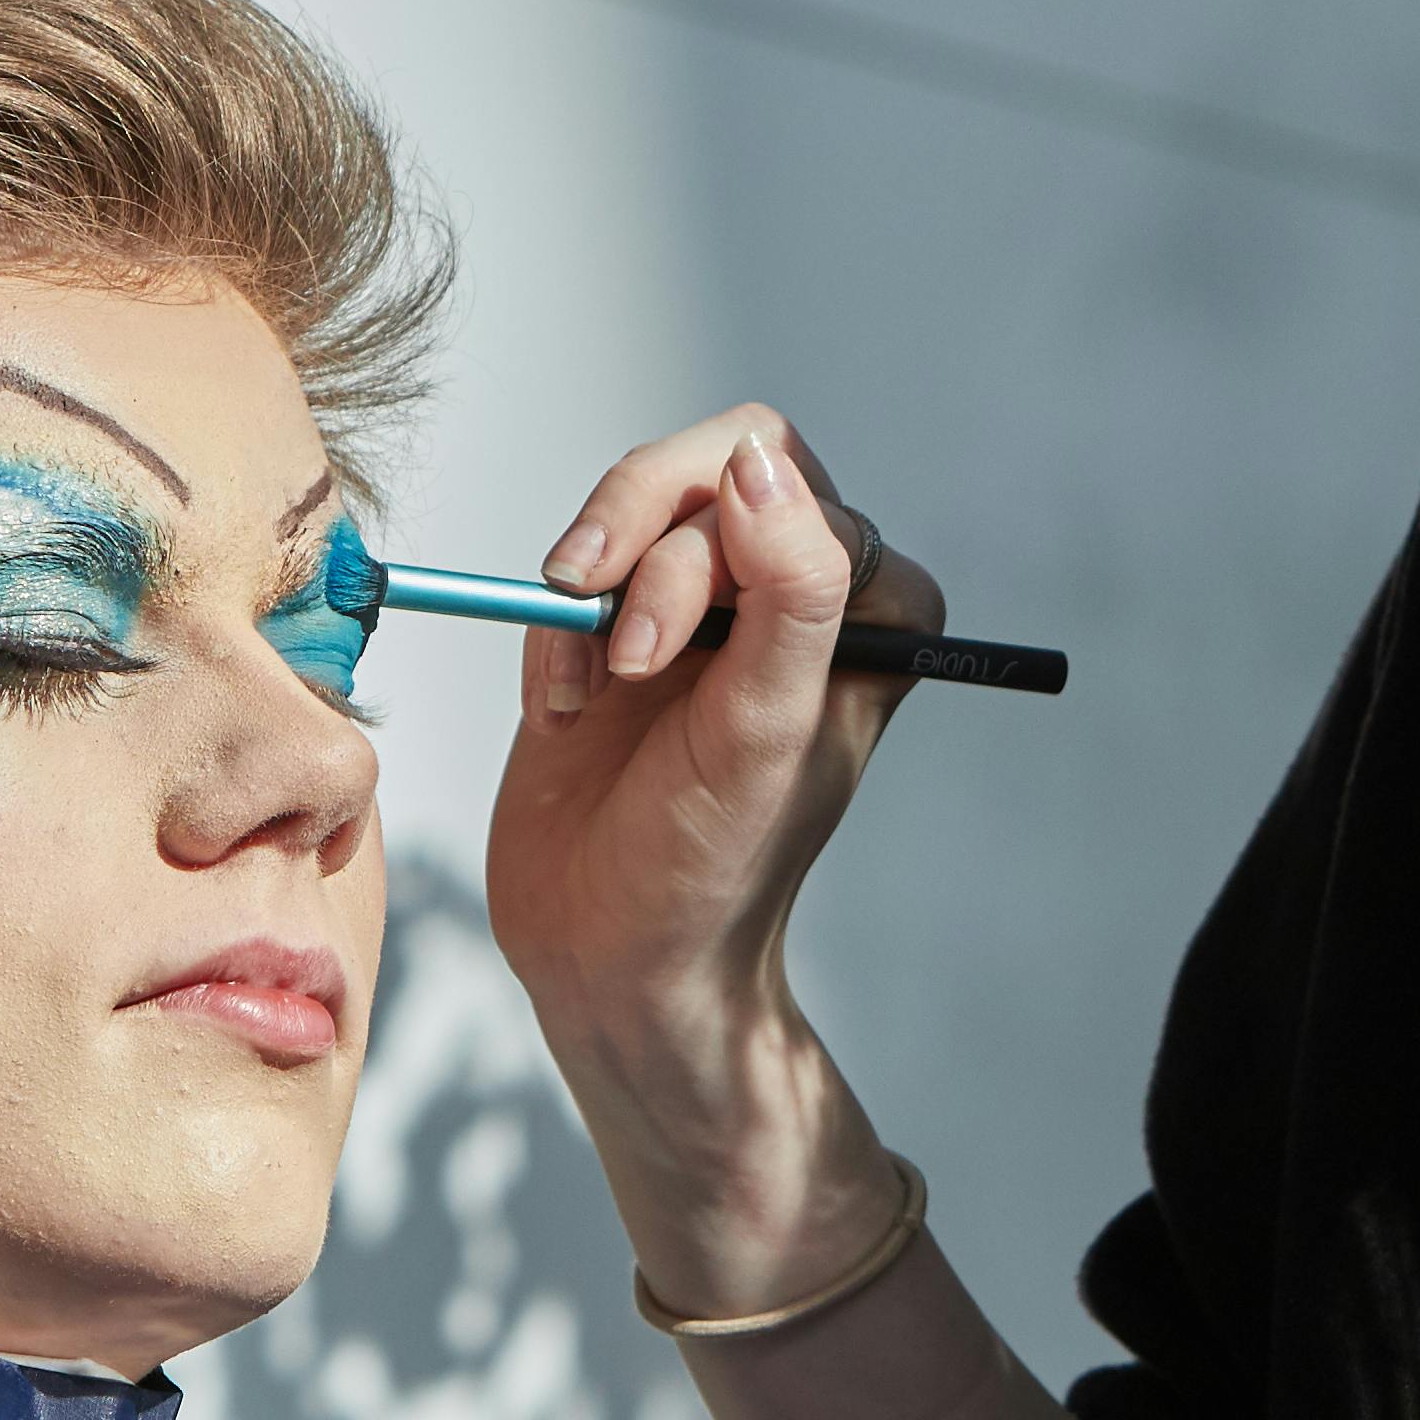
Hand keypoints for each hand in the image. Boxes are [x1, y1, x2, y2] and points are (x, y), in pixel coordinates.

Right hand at [479, 410, 944, 1278]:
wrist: (615, 955)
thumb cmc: (713, 864)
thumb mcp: (767, 727)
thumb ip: (792, 589)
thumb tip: (758, 463)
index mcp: (868, 607)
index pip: (784, 476)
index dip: (709, 536)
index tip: (654, 651)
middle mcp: (793, 590)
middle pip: (702, 471)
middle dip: (636, 544)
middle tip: (606, 652)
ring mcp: (705, 605)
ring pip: (632, 509)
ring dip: (588, 596)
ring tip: (577, 695)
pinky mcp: (619, 627)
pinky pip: (574, 571)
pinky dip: (552, 632)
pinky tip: (562, 713)